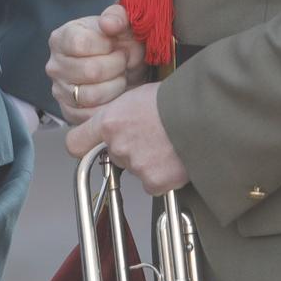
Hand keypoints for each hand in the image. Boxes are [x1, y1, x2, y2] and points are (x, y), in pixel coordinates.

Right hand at [45, 3, 147, 124]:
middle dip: (117, 66)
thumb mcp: (122, 24)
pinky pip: (90, 115)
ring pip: (91, 95)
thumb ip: (117, 17)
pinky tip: (116, 95)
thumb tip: (108, 24)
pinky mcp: (68, 111)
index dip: (107, 46)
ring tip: (121, 77)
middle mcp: (54, 65)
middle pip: (89, 71)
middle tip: (125, 62)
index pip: (80, 44)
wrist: (123, 68)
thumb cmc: (119, 43)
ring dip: (116, 86)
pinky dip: (109, 106)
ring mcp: (59, 90)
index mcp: (61, 38)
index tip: (117, 45)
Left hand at [63, 83, 187, 195]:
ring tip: (169, 144)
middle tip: (153, 137)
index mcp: (109, 122)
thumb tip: (119, 122)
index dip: (84, 146)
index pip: (75, 143)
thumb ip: (121, 114)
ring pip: (137, 170)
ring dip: (150, 162)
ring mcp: (135, 165)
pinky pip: (154, 184)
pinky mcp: (155, 181)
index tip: (92, 146)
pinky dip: (165, 177)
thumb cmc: (177, 99)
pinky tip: (176, 159)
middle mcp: (117, 145)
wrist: (205, 113)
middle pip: (115, 156)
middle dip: (131, 150)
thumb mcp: (138, 96)